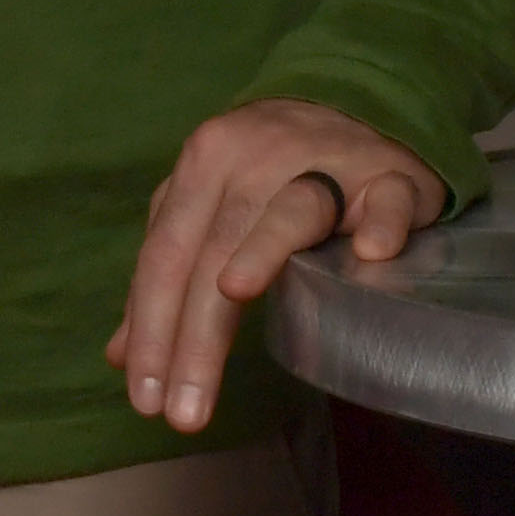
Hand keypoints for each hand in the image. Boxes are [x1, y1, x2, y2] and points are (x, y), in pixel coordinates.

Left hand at [107, 95, 444, 432]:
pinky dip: (382, 222)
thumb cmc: (272, 170)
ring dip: (265, 252)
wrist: (357, 102)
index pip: (166, 253)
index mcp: (205, 162)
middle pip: (217, 247)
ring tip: (235, 298)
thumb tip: (122, 357)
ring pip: (291, 212)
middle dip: (196, 335)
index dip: (150, 327)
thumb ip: (169, 275)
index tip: (146, 399)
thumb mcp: (208, 209)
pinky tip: (372, 253)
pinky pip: (388, 196)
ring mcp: (328, 159)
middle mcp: (259, 155)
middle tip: (186, 413)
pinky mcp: (392, 173)